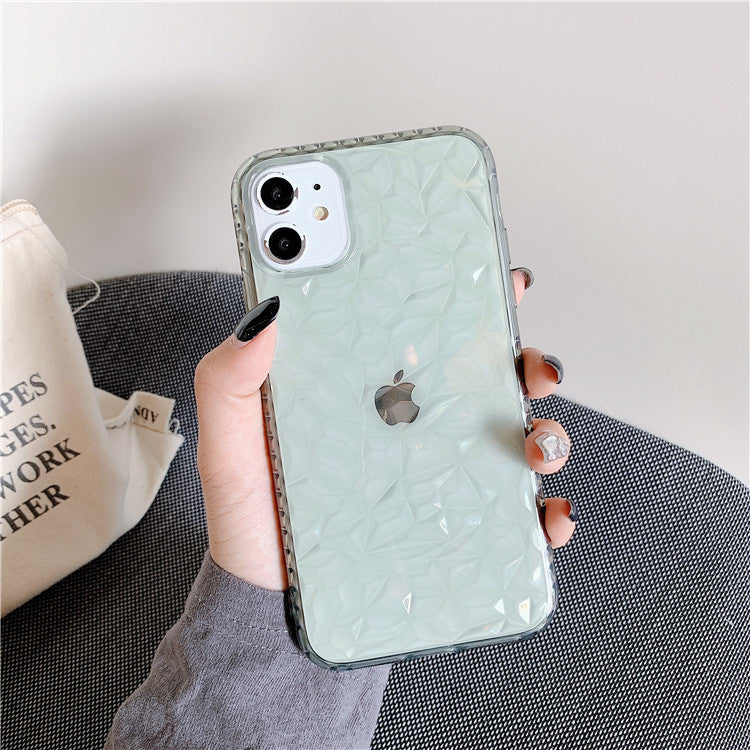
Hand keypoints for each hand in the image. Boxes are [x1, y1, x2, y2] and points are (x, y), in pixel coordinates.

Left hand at [194, 270, 574, 590]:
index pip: (425, 338)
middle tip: (533, 368)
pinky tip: (545, 516)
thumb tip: (267, 310)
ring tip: (536, 448)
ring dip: (547, 435)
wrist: (269, 603)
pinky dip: (545, 515)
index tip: (503, 283)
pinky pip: (514, 518)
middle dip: (528, 365)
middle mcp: (412, 430)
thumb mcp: (229, 445)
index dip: (471, 305)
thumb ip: (229, 380)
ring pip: (514, 442)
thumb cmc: (253, 520)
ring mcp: (437, 481)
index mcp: (368, 394)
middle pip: (487, 383)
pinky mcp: (453, 532)